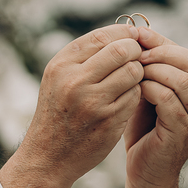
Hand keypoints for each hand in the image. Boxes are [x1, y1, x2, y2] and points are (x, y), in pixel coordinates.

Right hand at [22, 23, 145, 186]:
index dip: (124, 33)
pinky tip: (128, 98)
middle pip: (122, 50)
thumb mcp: (59, 78)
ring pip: (133, 72)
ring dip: (138, 73)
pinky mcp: (109, 120)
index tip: (133, 37)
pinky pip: (135, 95)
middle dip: (136, 51)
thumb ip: (85, 55)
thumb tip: (124, 32)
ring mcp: (93, 102)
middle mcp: (75, 81)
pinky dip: (136, 93)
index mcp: (62, 65)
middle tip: (139, 57)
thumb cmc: (59, 111)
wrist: (49, 156)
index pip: (102, 36)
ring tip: (131, 79)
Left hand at [124, 28, 187, 187]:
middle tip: (136, 52)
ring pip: (182, 80)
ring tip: (133, 71)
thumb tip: (140, 31)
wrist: (145, 175)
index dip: (166, 44)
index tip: (138, 35)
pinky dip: (149, 89)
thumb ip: (153, 69)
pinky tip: (134, 90)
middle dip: (162, 53)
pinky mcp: (184, 133)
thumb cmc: (145, 133)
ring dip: (154, 70)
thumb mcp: (151, 95)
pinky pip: (169, 99)